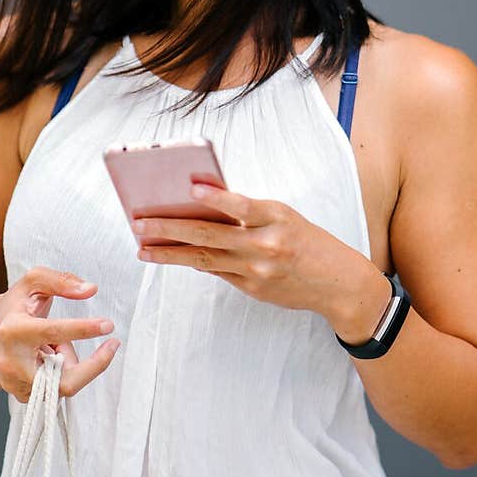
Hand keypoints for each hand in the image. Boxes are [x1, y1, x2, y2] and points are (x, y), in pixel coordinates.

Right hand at [0, 266, 118, 403]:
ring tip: (57, 345)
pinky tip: (50, 358)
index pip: (53, 331)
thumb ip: (62, 281)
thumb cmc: (16, 305)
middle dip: (92, 365)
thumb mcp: (34, 281)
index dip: (84, 329)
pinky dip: (63, 372)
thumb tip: (90, 289)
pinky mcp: (22, 396)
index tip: (108, 326)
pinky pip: (57, 390)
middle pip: (64, 381)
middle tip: (112, 345)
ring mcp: (15, 384)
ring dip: (70, 363)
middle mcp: (11, 363)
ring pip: (63, 385)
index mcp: (13, 329)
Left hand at [132, 182, 359, 318]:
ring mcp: (257, 270)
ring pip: (204, 258)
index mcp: (277, 218)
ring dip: (169, 253)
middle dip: (169, 228)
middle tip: (140, 223)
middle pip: (209, 234)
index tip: (190, 188)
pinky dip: (193, 262)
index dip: (215, 197)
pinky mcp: (252, 288)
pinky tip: (172, 256)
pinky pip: (216, 272)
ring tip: (143, 248)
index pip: (242, 205)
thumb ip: (249, 212)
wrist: (336, 283)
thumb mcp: (285, 217)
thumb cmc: (308, 241)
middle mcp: (265, 244)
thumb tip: (201, 205)